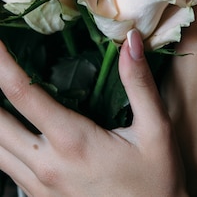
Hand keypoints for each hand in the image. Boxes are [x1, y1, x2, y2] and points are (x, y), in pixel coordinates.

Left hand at [0, 34, 187, 196]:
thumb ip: (139, 83)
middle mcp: (46, 166)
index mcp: (72, 142)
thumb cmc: (157, 180)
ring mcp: (39, 188)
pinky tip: (11, 129)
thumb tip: (130, 39)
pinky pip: (8, 169)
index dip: (1, 63)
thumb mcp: (156, 129)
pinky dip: (2, 144)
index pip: (23, 93)